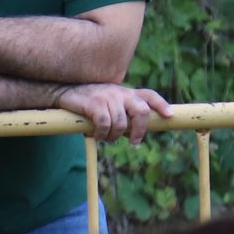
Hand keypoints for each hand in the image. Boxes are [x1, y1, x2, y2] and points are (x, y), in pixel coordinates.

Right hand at [55, 83, 172, 143]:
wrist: (64, 91)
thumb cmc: (89, 102)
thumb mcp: (109, 105)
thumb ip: (123, 117)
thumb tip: (133, 135)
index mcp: (126, 93)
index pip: (149, 95)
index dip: (161, 105)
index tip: (169, 116)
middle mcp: (120, 93)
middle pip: (141, 111)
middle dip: (140, 130)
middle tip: (134, 142)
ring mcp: (108, 97)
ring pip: (121, 123)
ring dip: (114, 137)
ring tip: (106, 138)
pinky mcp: (94, 103)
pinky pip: (105, 124)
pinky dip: (102, 134)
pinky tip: (96, 134)